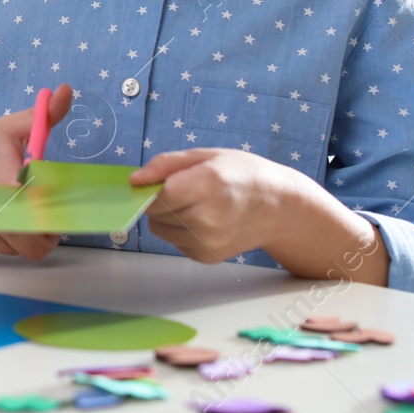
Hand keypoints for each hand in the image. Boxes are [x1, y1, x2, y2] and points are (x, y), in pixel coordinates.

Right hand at [0, 84, 72, 259]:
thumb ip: (44, 115)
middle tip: (39, 218)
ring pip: (13, 250)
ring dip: (17, 237)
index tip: (57, 213)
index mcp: (9, 185)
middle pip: (34, 247)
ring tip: (9, 209)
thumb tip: (66, 91)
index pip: (47, 223)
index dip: (57, 223)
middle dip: (41, 236)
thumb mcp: (11, 127)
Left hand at [130, 148, 300, 263]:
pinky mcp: (206, 257)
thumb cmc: (243, 175)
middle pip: (155, 213)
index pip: (155, 196)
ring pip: (159, 230)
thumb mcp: (206, 155)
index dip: (150, 188)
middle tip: (184, 189)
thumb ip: (165, 165)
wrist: (279, 208)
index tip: (154, 182)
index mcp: (206, 185)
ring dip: (167, 217)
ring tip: (196, 204)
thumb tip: (134, 179)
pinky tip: (204, 219)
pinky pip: (174, 242)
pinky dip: (180, 231)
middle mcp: (206, 218)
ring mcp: (207, 241)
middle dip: (159, 201)